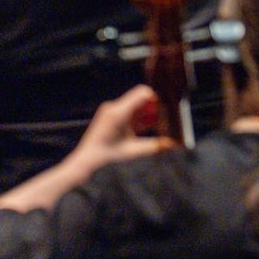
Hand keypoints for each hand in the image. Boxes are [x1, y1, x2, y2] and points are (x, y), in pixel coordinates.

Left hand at [0, 85, 170, 211]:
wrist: (84, 165)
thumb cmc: (107, 158)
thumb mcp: (134, 151)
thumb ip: (156, 146)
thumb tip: (175, 145)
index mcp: (119, 112)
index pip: (143, 93)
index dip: (157, 99)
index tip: (167, 110)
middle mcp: (114, 108)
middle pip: (141, 100)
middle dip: (154, 110)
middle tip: (164, 122)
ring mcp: (110, 112)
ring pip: (135, 107)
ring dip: (146, 116)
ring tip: (155, 130)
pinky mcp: (108, 118)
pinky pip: (128, 113)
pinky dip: (138, 120)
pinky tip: (143, 133)